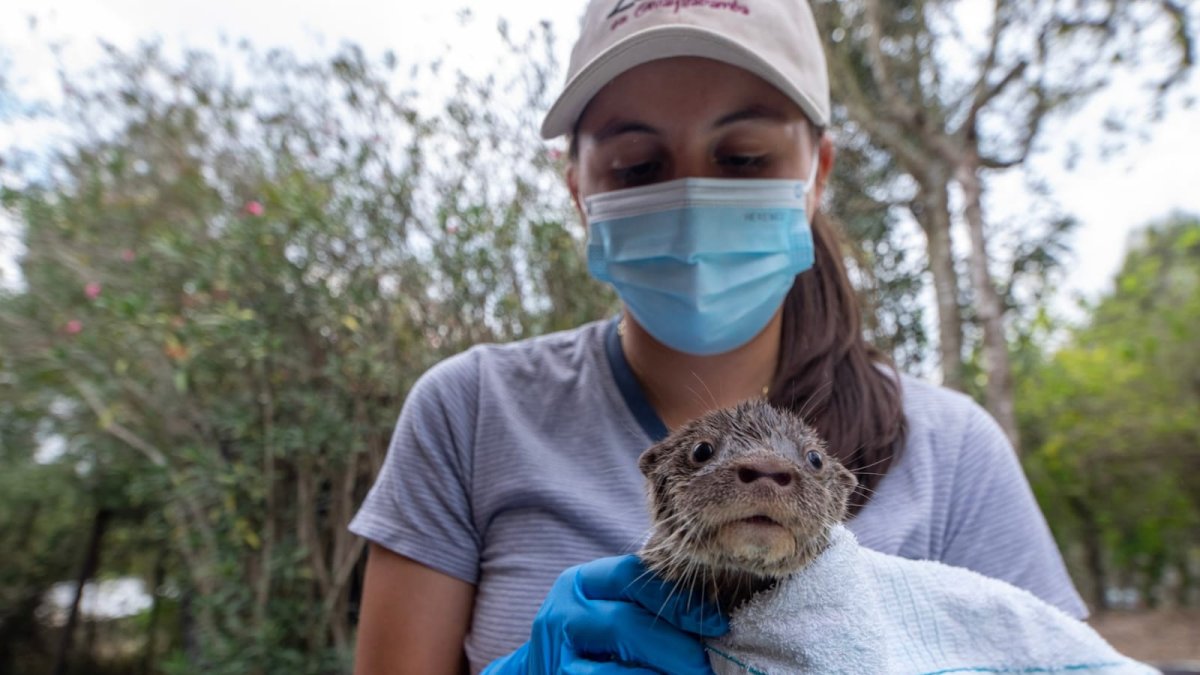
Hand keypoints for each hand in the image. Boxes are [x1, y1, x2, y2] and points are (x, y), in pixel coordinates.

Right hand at [482, 555, 727, 673]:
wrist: (546, 670)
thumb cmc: (596, 638)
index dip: (676, 599)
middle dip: (674, 647)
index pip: (630, 576)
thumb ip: (649, 605)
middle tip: (706, 666)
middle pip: (624, 622)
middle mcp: (563, 613)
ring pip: (614, 666)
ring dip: (660, 674)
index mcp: (581, 583)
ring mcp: (556, 653)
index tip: (716, 622)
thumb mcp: (613, 608)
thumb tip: (713, 618)